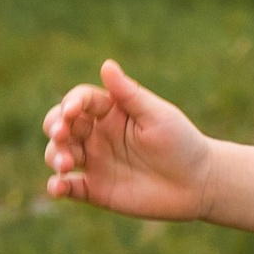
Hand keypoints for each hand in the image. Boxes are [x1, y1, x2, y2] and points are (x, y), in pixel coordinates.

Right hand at [42, 60, 213, 219]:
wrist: (198, 184)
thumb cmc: (181, 143)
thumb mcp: (158, 116)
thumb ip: (129, 94)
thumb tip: (106, 64)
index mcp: (111, 112)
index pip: (81, 101)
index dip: (71, 103)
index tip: (73, 111)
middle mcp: (97, 134)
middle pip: (61, 125)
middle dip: (55, 126)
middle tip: (62, 134)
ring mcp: (94, 162)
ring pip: (59, 153)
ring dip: (55, 155)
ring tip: (66, 164)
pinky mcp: (95, 189)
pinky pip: (68, 187)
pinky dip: (57, 187)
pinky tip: (58, 187)